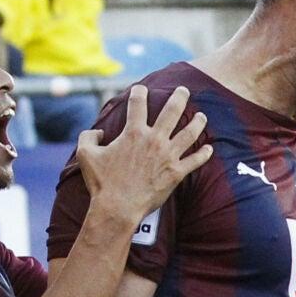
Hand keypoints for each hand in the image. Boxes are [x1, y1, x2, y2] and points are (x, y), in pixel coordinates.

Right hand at [75, 84, 212, 226]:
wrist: (118, 208)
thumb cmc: (101, 183)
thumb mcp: (86, 155)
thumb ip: (88, 137)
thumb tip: (98, 131)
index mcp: (133, 132)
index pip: (138, 103)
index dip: (139, 92)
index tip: (141, 89)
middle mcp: (154, 140)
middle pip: (172, 111)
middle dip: (179, 97)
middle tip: (184, 90)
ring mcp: (167, 156)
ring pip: (189, 133)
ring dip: (198, 122)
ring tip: (202, 116)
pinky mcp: (176, 173)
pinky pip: (195, 161)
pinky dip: (204, 154)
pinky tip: (210, 149)